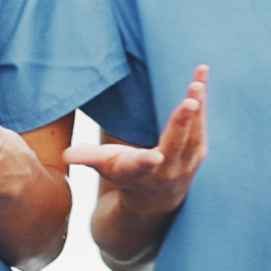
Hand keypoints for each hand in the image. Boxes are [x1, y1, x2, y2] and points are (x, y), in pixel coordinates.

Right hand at [64, 66, 208, 212]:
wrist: (157, 197)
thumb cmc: (126, 175)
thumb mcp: (105, 168)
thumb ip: (88, 158)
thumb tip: (66, 155)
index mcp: (139, 172)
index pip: (142, 166)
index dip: (147, 162)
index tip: (155, 158)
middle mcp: (166, 168)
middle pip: (176, 144)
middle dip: (182, 123)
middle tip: (190, 100)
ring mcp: (186, 161)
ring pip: (194, 132)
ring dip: (198, 105)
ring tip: (198, 80)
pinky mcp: (198, 149)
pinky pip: (202, 122)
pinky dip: (203, 99)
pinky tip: (201, 73)